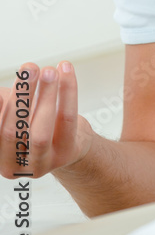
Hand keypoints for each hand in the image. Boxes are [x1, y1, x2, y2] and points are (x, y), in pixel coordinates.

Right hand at [0, 62, 93, 179]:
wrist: (68, 143)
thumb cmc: (33, 124)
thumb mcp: (11, 115)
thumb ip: (2, 104)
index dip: (0, 108)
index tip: (2, 90)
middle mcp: (15, 165)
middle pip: (13, 131)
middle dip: (21, 97)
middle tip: (29, 69)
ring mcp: (42, 163)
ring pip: (41, 130)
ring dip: (45, 95)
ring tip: (48, 71)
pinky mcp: (66, 153)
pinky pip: (67, 119)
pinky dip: (67, 92)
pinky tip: (65, 71)